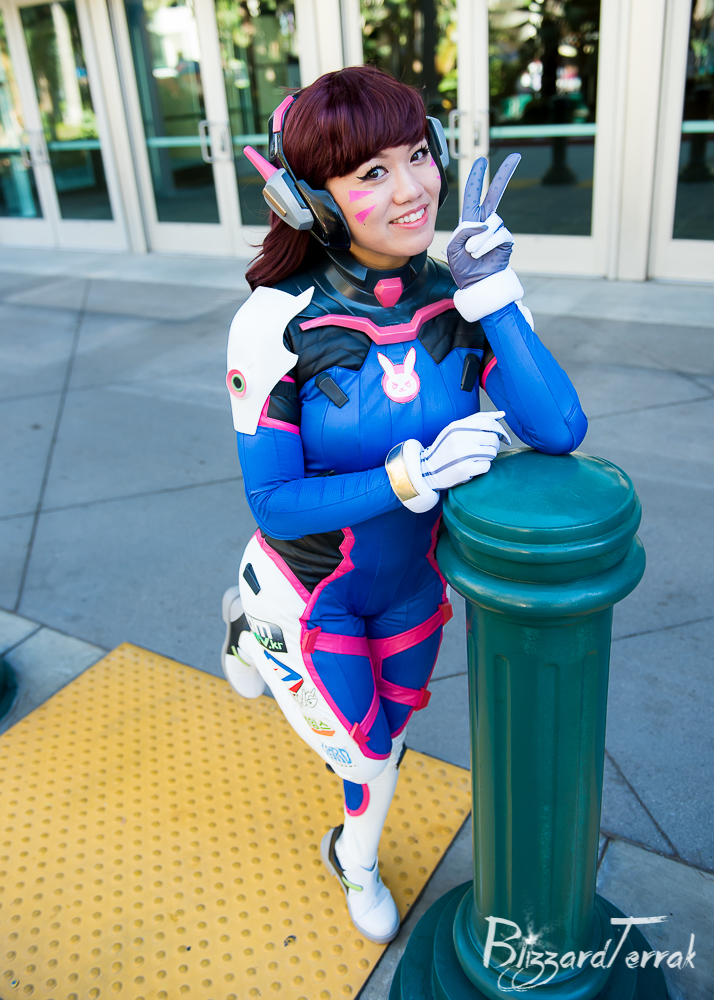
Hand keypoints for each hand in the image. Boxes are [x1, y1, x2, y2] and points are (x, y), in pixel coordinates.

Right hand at [420, 411, 510, 489]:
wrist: (428, 470)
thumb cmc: (446, 448)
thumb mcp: (456, 429)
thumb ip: (478, 419)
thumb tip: (502, 414)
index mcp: (457, 426)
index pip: (488, 422)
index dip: (500, 429)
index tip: (503, 436)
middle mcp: (459, 438)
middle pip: (493, 438)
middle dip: (495, 445)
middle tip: (488, 449)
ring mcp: (462, 454)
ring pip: (492, 452)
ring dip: (489, 456)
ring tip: (478, 457)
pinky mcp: (464, 468)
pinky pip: (486, 466)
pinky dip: (483, 467)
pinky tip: (473, 466)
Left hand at [447, 154, 520, 289]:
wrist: (477, 285)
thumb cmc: (463, 267)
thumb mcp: (454, 247)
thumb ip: (464, 231)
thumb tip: (484, 223)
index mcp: (470, 221)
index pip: (473, 194)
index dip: (477, 178)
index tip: (482, 162)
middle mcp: (485, 222)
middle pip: (495, 194)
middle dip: (504, 175)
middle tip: (515, 157)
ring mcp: (497, 230)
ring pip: (490, 223)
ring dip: (478, 240)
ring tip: (472, 253)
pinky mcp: (506, 240)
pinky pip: (497, 234)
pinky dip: (486, 245)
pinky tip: (481, 255)